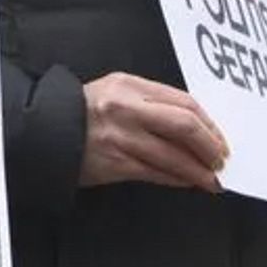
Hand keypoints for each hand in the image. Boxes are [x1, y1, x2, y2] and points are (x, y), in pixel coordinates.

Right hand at [79, 72, 229, 191]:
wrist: (45, 132)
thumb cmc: (84, 112)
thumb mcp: (116, 92)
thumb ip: (150, 101)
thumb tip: (193, 125)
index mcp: (130, 85)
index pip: (183, 102)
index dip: (209, 123)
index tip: (220, 138)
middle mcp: (127, 108)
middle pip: (184, 125)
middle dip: (210, 146)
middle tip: (222, 160)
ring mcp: (121, 137)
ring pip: (173, 155)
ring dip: (198, 170)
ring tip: (211, 180)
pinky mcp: (114, 163)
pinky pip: (155, 173)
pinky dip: (176, 179)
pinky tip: (187, 181)